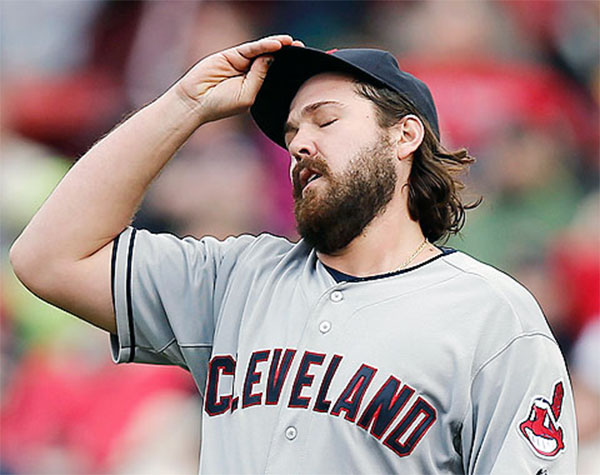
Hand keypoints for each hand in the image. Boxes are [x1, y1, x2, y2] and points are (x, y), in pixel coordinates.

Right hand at [175, 35, 303, 123]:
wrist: (196, 102)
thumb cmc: (221, 105)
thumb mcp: (248, 95)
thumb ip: (260, 77)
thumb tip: (272, 56)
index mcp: (257, 86)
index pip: (275, 73)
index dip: (287, 66)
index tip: (303, 62)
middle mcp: (250, 73)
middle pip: (271, 59)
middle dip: (286, 53)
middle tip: (301, 48)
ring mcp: (241, 63)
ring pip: (262, 51)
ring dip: (278, 46)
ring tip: (291, 43)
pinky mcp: (231, 55)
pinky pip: (251, 49)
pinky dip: (264, 46)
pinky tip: (276, 45)